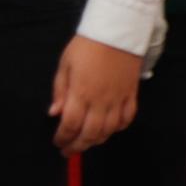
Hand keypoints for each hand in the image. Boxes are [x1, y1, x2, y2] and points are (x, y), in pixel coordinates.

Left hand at [51, 34, 141, 152]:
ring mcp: (118, 100)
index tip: (58, 143)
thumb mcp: (65, 64)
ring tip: (86, 143)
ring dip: (96, 140)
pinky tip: (109, 130)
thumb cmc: (85, 46)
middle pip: (90, 133)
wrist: (116, 33)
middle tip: (69, 151)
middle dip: (78, 145)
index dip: (63, 137)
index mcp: (81, 93)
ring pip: (109, 130)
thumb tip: (54, 113)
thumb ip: (60, 90)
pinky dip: (118, 129)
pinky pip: (127, 119)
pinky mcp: (132, 96)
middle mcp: (101, 102)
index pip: (71, 124)